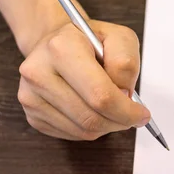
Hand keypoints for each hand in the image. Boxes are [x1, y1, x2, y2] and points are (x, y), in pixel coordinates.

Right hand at [17, 20, 150, 140]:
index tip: (142, 114)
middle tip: (133, 116)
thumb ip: (126, 64)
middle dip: (120, 121)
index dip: (127, 111)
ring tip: (113, 110)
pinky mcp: (32, 114)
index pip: (101, 95)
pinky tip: (94, 111)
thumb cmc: (90, 42)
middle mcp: (39, 72)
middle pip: (92, 118)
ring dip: (107, 126)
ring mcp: (31, 96)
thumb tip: (124, 95)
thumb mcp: (119, 39)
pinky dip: (91, 129)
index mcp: (62, 48)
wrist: (55, 44)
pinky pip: (72, 134)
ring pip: (83, 131)